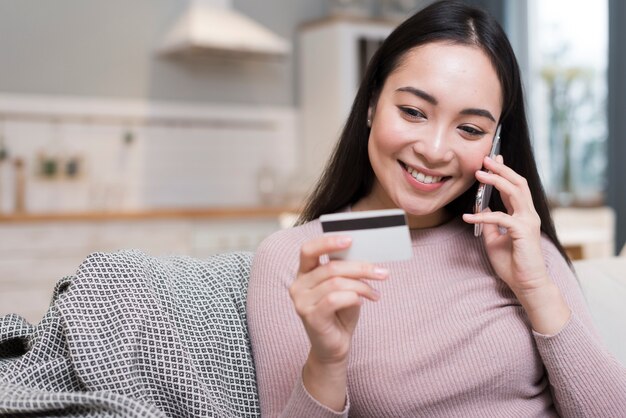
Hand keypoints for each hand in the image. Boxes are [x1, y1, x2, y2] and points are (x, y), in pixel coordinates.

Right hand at [290, 235, 387, 364]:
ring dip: (361, 286)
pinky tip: (362, 303)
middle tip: (382, 272)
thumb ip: (346, 270)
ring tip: (374, 293)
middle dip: (360, 267)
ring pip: (336, 282)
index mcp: (304, 273)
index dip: (328, 241)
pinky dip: (354, 298)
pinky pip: (335, 299)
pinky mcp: (310, 316)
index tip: (351, 239)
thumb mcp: (344, 287)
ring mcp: (301, 301)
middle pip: (331, 266)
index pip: (308, 249)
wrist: (334, 347)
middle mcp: (298, 285)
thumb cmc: (340, 314)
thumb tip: (363, 253)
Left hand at [462, 155, 569, 333]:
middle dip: (501, 169)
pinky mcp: (523, 232)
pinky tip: (468, 216)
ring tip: (479, 174)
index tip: (492, 160)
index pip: (514, 188)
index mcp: (522, 215)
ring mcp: (528, 222)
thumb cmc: (512, 263)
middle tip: (486, 159)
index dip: (504, 172)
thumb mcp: (493, 240)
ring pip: (514, 192)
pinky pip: (500, 218)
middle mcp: (528, 215)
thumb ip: (488, 223)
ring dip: (496, 180)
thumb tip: (481, 208)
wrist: (526, 284)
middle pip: (518, 183)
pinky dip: (483, 215)